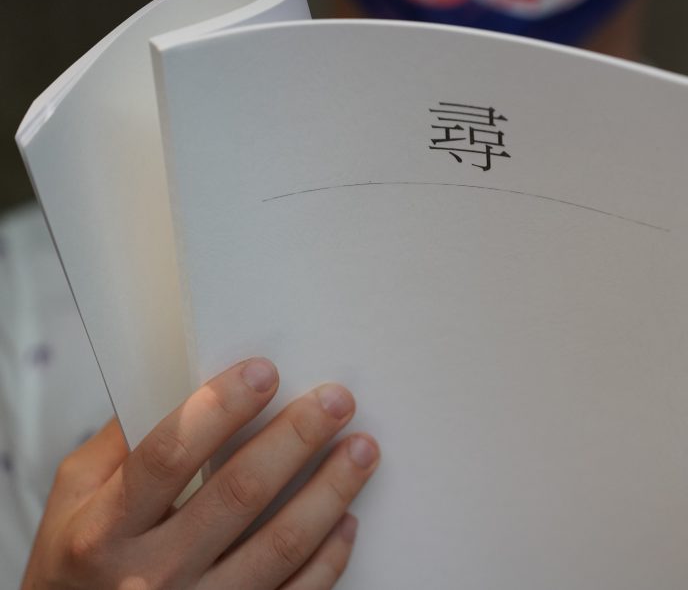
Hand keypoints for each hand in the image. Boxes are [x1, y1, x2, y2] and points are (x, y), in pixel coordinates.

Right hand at [21, 357, 378, 589]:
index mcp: (104, 530)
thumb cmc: (76, 566)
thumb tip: (180, 384)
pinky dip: (330, 556)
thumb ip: (119, 445)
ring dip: (330, 490)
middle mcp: (149, 574)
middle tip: (336, 399)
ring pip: (280, 545)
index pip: (168, 456)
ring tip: (362, 448)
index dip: (220, 408)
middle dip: (296, 438)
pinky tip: (348, 517)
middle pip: (238, 494)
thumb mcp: (73, 501)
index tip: (264, 371)